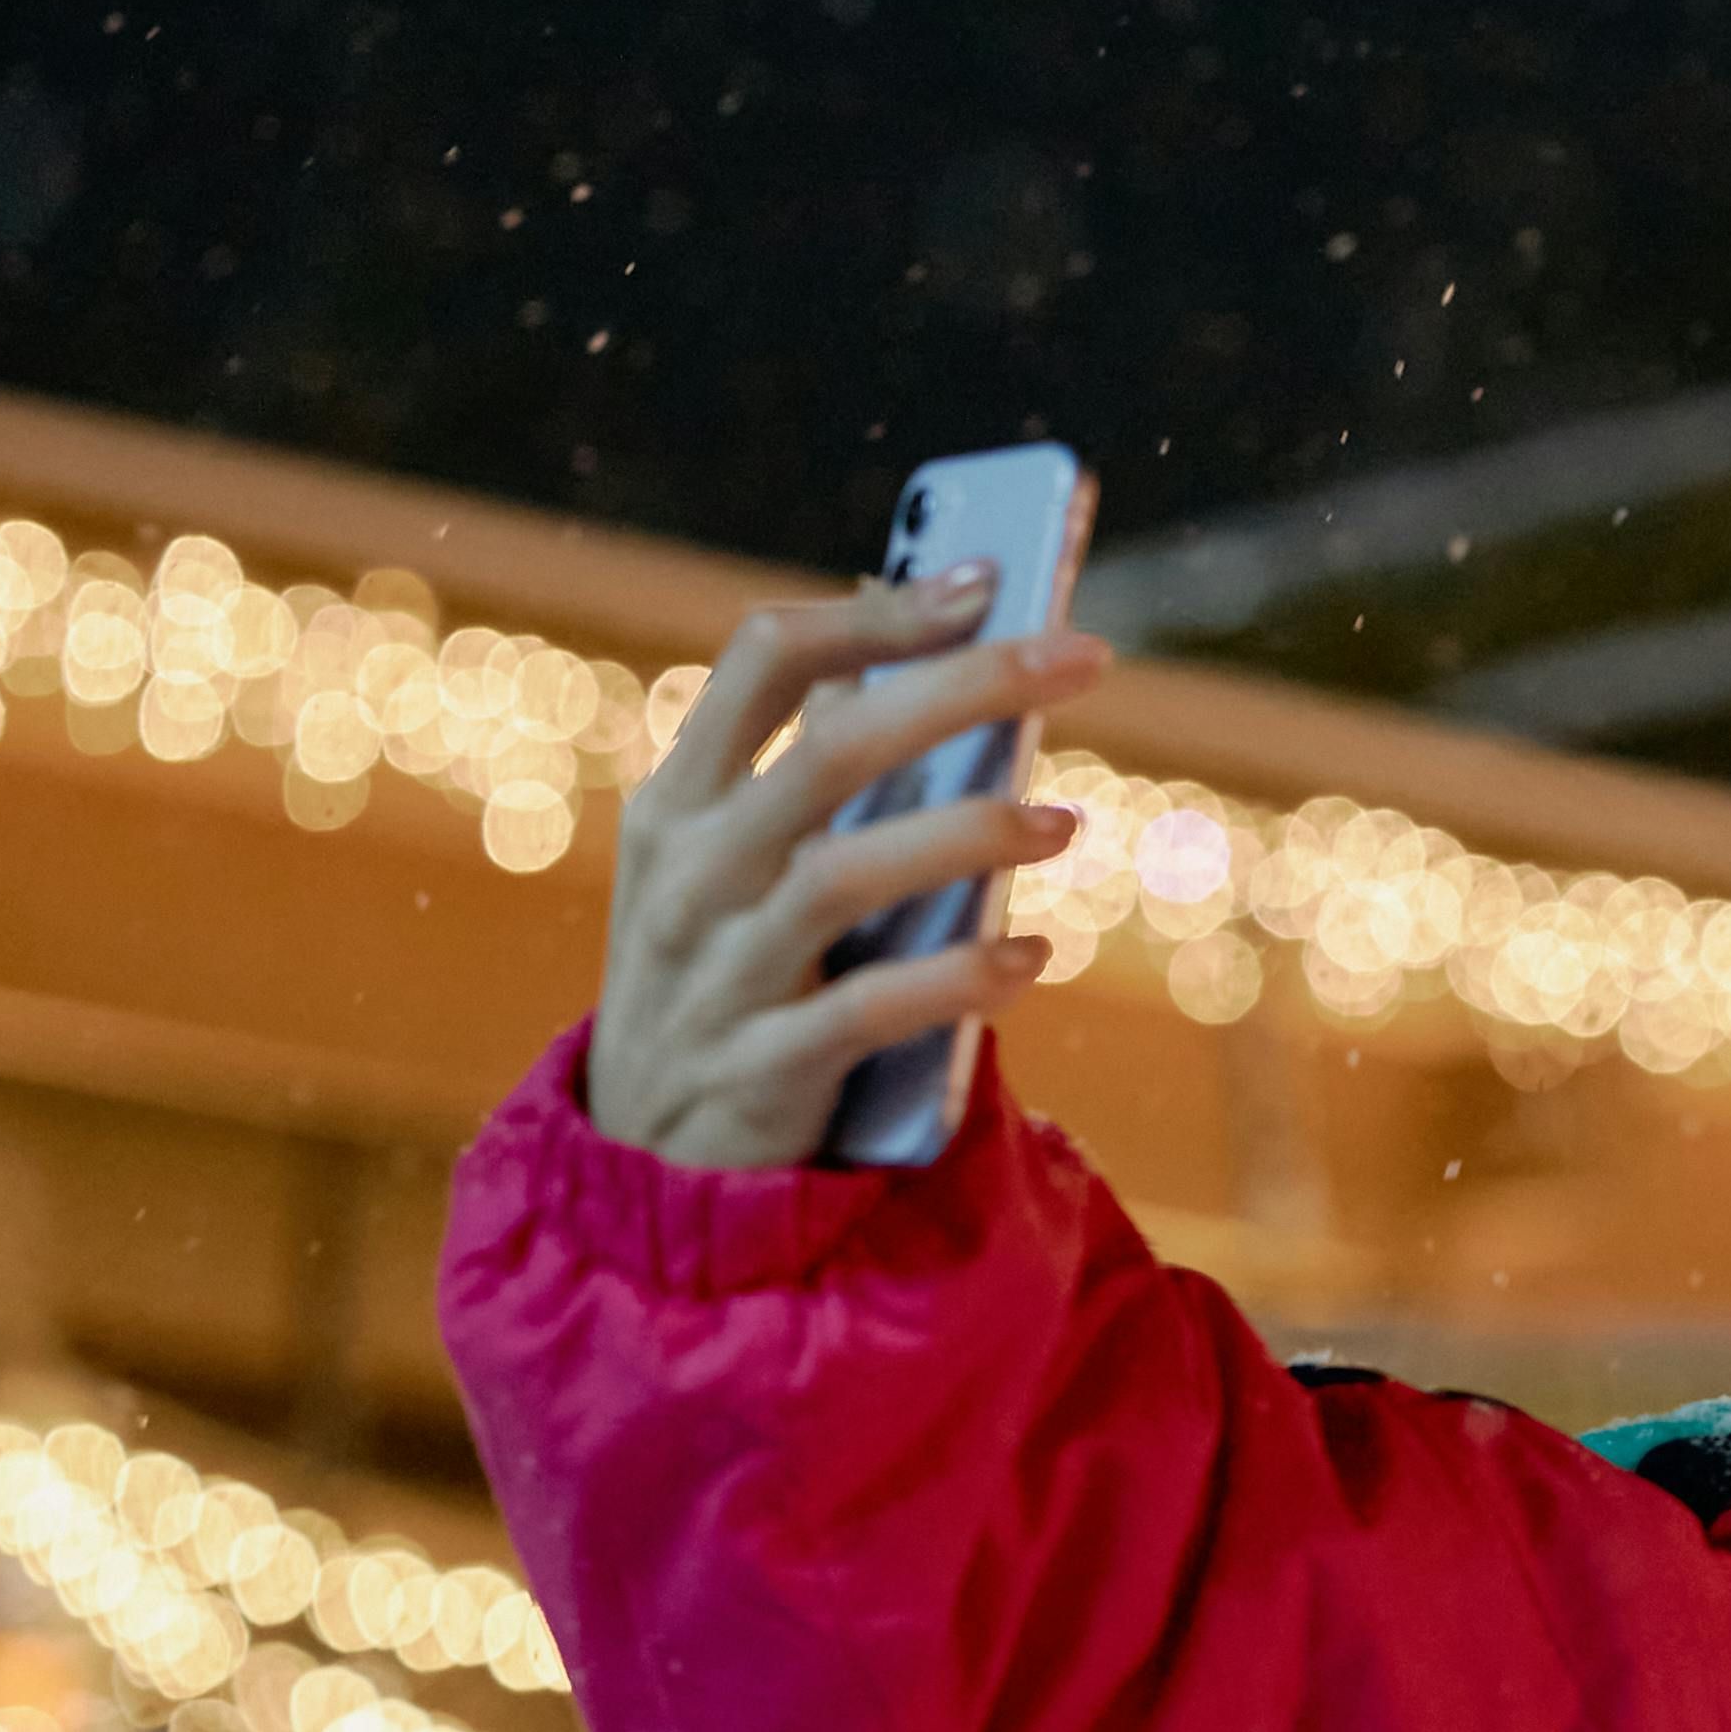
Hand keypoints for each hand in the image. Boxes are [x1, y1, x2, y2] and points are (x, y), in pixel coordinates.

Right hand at [578, 573, 1103, 1171]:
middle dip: (965, 689)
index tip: (987, 579)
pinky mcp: (761, 1067)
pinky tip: (1031, 958)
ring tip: (1064, 823)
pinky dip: (959, 981)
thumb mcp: (730, 859)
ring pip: (844, 877)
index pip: (764, 661)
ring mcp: (717, 971)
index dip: (878, 613)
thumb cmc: (723, 970)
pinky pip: (867, 1012)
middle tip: (1082, 656)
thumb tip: (906, 630)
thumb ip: (809, 759)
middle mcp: (690, 872)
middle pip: (831, 751)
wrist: (648, 1152)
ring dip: (970, 837)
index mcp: (682, 800)